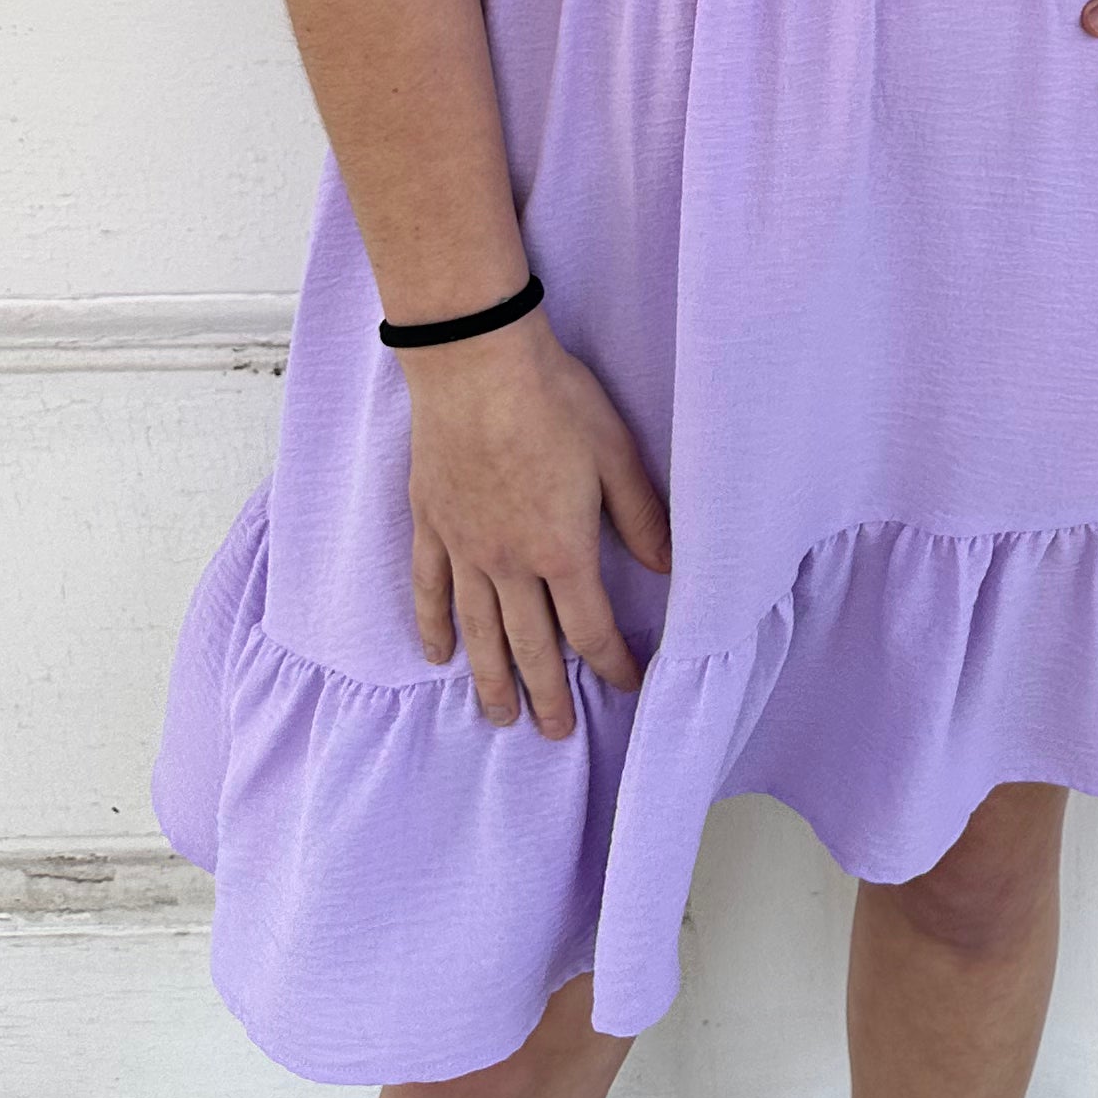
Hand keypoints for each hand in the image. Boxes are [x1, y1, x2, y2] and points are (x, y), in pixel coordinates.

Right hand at [401, 310, 673, 736]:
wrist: (476, 363)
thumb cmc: (553, 400)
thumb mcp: (617, 454)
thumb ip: (641, 517)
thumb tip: (668, 568)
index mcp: (562, 550)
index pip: (590, 628)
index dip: (610, 664)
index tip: (624, 685)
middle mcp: (509, 563)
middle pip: (530, 647)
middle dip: (547, 696)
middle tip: (554, 734)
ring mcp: (464, 547)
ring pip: (477, 632)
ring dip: (490, 681)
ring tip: (498, 719)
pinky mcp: (431, 524)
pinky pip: (429, 589)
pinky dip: (433, 627)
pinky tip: (438, 656)